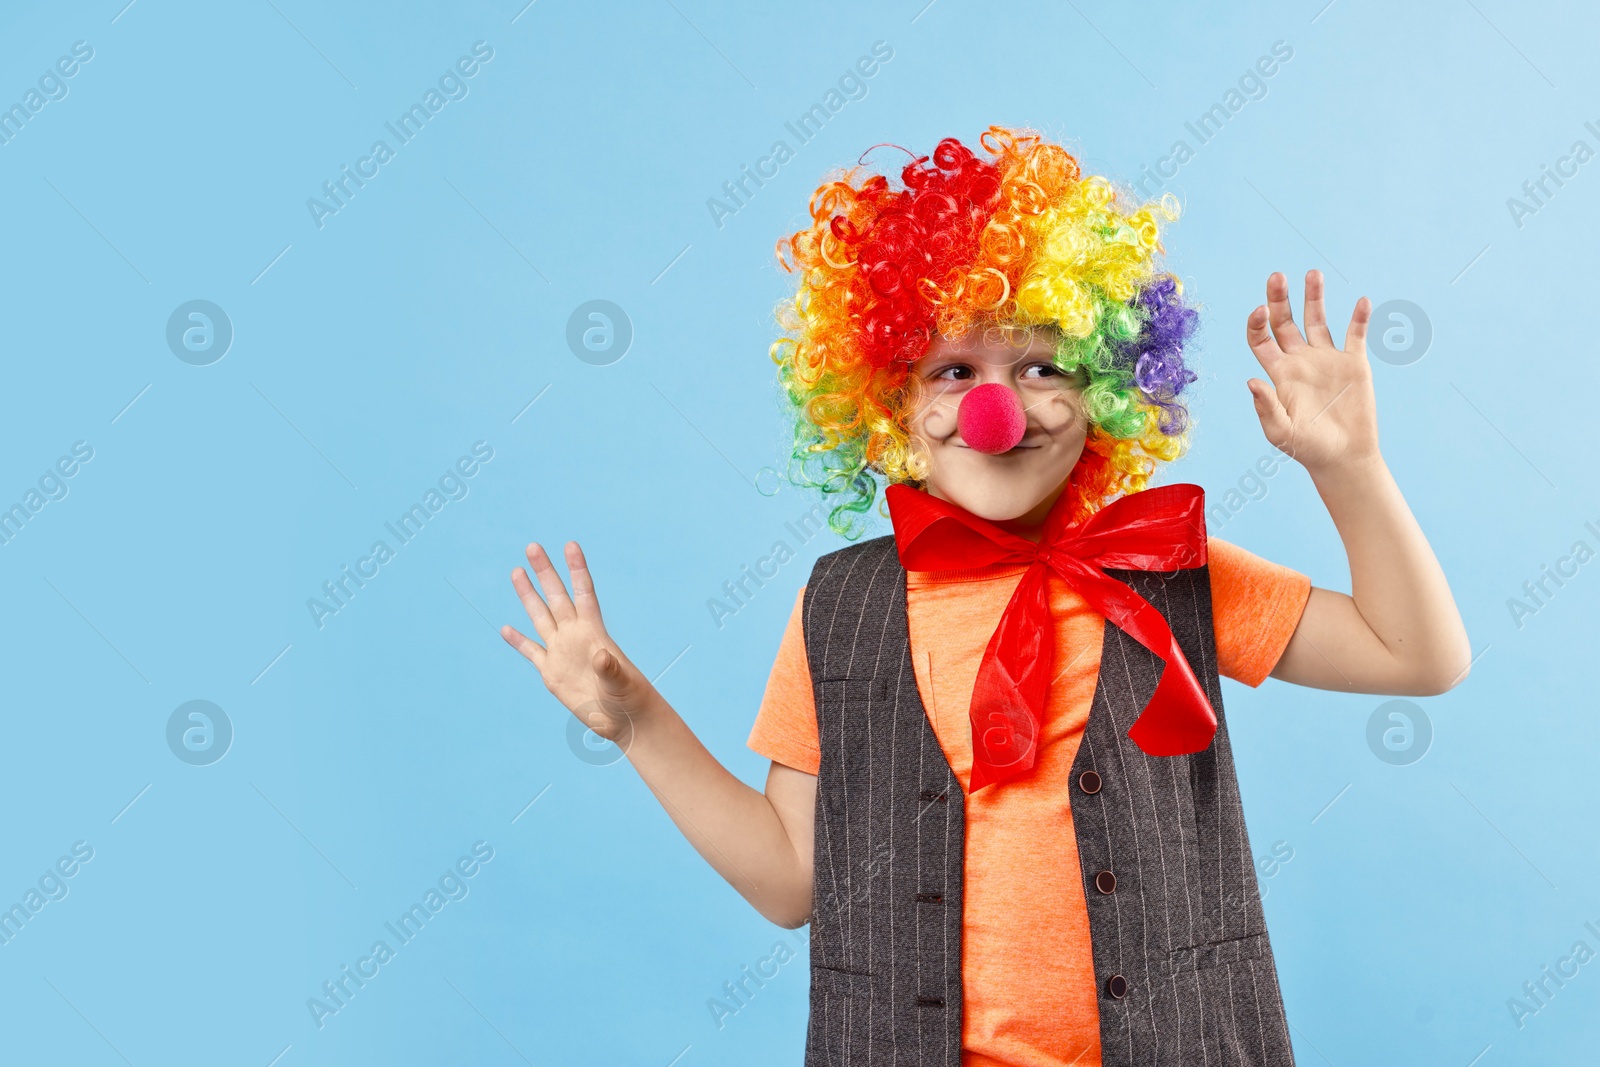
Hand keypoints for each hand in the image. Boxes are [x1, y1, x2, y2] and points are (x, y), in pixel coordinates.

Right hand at [500, 541, 655, 748]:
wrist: (625, 720)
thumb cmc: (630, 698)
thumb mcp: (621, 682)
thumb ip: (609, 668)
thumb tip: (601, 657)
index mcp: (594, 632)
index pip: (583, 593)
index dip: (577, 569)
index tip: (571, 545)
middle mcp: (575, 636)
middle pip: (556, 597)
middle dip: (545, 572)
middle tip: (533, 546)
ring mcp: (562, 652)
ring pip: (540, 617)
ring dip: (528, 596)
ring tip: (517, 571)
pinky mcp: (552, 673)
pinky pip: (531, 652)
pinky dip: (518, 641)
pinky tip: (506, 628)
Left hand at [1245, 270, 1379, 475]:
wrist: (1343, 457)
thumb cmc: (1307, 448)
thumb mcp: (1281, 432)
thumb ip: (1266, 407)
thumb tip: (1252, 380)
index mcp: (1279, 373)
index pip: (1261, 339)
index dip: (1257, 323)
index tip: (1260, 310)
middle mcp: (1300, 360)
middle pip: (1285, 321)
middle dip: (1279, 298)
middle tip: (1277, 276)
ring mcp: (1327, 359)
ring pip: (1318, 319)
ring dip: (1314, 296)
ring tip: (1312, 273)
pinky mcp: (1354, 364)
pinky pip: (1356, 335)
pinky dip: (1359, 318)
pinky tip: (1362, 301)